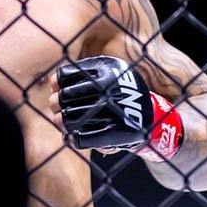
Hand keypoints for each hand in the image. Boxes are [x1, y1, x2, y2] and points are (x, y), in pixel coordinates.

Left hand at [51, 56, 182, 160]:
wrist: (154, 119)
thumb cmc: (120, 94)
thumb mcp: (109, 73)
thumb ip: (82, 74)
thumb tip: (52, 81)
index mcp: (108, 68)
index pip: (67, 74)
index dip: (57, 82)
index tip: (56, 87)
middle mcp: (112, 87)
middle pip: (67, 97)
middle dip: (56, 102)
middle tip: (55, 105)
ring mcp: (116, 110)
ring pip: (73, 117)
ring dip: (62, 120)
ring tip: (60, 120)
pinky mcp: (120, 132)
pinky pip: (86, 137)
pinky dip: (74, 138)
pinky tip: (72, 137)